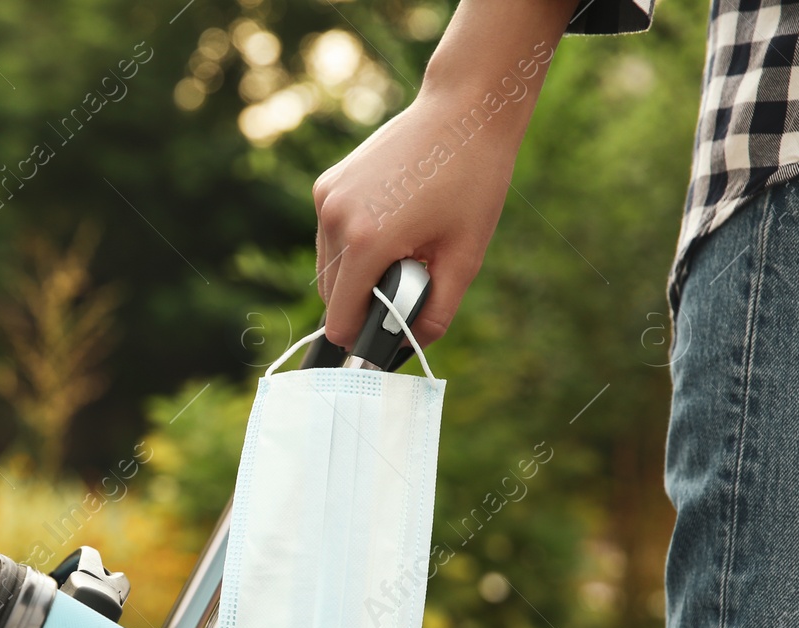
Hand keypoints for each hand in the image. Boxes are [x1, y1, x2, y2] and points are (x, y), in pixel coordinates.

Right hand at [312, 0, 577, 347]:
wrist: (463, 110)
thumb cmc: (472, 181)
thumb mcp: (466, 256)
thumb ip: (437, 312)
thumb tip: (411, 347)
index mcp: (368, 242)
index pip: (340, 319)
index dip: (361, 334)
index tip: (386, 330)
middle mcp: (336, 219)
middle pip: (330, 296)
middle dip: (362, 301)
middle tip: (408, 278)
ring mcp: (327, 199)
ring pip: (327, 267)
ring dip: (355, 273)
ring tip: (401, 247)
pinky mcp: (326, 185)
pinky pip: (329, 236)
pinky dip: (351, 243)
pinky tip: (389, 220)